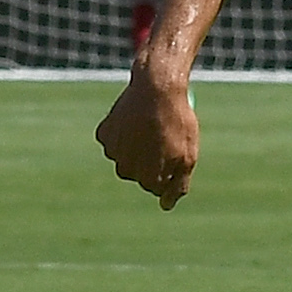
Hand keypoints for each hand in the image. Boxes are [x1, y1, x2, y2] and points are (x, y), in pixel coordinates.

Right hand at [97, 68, 199, 210]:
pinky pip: (114, 139)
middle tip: (161, 136)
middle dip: (150, 159)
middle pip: (139, 173)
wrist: (157, 86)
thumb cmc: (177, 121)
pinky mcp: (104, 134)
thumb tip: (165, 205)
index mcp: (148, 178)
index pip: (157, 186)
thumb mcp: (188, 155)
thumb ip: (178, 185)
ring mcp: (113, 152)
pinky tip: (135, 118)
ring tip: (149, 126)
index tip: (173, 148)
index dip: (167, 167)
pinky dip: (124, 131)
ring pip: (126, 156)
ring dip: (135, 146)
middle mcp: (126, 170)